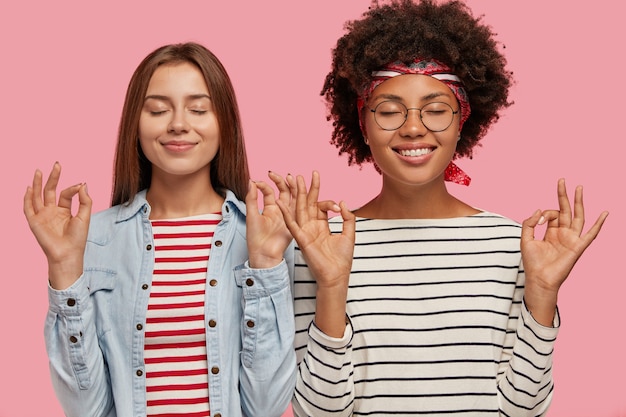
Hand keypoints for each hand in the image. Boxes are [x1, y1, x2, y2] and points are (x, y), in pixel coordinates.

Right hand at [23, 162, 91, 289]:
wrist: (68, 253)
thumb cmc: (77, 238)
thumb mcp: (84, 216)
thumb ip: (84, 200)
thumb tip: (83, 183)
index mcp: (64, 211)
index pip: (65, 194)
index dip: (72, 188)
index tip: (79, 185)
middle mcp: (52, 212)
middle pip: (50, 191)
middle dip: (53, 177)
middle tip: (57, 164)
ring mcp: (42, 216)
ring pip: (37, 196)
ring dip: (37, 183)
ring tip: (39, 171)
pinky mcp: (34, 222)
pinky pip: (28, 208)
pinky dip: (27, 198)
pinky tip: (29, 188)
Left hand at [244, 171, 294, 268]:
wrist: (263, 254)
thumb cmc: (255, 238)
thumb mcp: (251, 215)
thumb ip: (251, 198)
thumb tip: (250, 181)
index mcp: (270, 208)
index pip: (270, 191)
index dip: (264, 185)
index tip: (257, 182)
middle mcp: (280, 210)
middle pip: (284, 191)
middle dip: (282, 181)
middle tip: (276, 174)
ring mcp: (289, 215)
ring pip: (293, 197)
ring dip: (293, 187)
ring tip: (291, 177)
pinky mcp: (294, 222)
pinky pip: (296, 209)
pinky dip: (295, 200)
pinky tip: (291, 192)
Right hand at [272, 171, 355, 336]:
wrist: (336, 276)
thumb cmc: (342, 259)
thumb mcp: (349, 234)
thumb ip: (348, 218)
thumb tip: (342, 202)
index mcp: (321, 226)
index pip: (318, 206)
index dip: (322, 197)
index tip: (327, 193)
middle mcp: (311, 227)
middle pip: (306, 204)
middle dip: (304, 189)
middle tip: (302, 174)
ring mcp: (305, 232)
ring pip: (298, 210)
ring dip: (293, 195)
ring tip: (290, 180)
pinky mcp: (301, 239)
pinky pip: (292, 224)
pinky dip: (286, 213)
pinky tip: (280, 202)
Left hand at [521, 178, 607, 324]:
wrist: (539, 279)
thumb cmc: (532, 262)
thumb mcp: (526, 239)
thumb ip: (529, 223)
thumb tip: (539, 208)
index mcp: (551, 232)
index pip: (551, 214)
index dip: (544, 213)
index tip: (538, 219)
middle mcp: (563, 233)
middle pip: (566, 210)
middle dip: (564, 195)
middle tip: (562, 180)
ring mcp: (572, 239)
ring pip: (578, 217)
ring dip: (579, 202)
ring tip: (579, 187)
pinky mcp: (578, 247)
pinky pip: (591, 234)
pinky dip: (598, 224)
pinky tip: (604, 214)